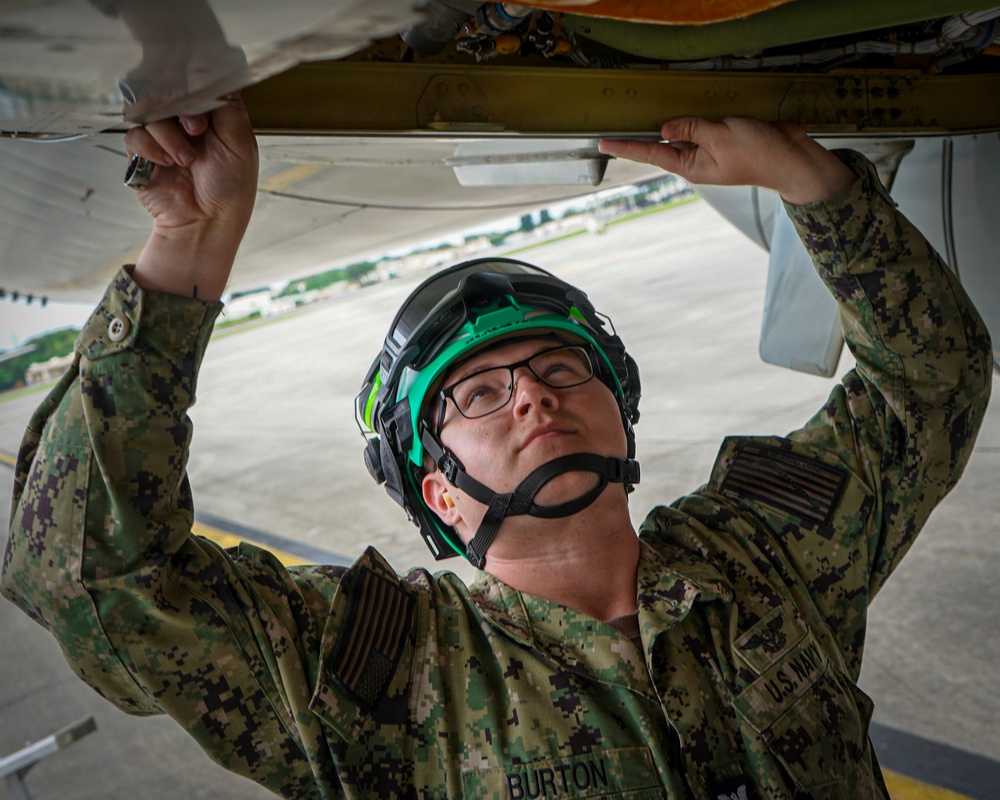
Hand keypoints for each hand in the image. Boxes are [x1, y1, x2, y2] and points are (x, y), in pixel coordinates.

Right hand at [124, 96, 258, 299]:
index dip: (196, 85)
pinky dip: (151, 148)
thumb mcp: (241, 143)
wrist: (207, 223)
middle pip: (167, 89)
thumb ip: (227, 106)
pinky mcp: (142, 152)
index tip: (203, 104)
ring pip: (149, 110)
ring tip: (186, 160)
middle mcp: (186, 120)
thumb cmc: (231, 188)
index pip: (197, 81)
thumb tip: (214, 77)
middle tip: (196, 129)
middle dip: (180, 107)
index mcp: (213, 114)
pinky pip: (134, 134)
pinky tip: (167, 164)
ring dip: (168, 134)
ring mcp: (163, 134)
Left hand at [598, 116, 855, 205]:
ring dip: (674, 124)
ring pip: (684, 132)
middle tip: (614, 127)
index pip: (651, 153)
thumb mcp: (721, 135)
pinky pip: (704, 127)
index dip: (626, 146)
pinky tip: (694, 113)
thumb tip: (665, 127)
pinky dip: (697, 119)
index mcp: (690, 165)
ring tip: (653, 116)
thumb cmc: (759, 153)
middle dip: (644, 134)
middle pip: (663, 143)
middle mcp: (696, 160)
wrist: (792, 161)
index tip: (602, 142)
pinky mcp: (724, 140)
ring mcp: (710, 151)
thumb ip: (692, 128)